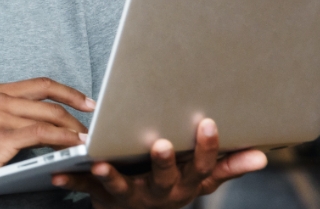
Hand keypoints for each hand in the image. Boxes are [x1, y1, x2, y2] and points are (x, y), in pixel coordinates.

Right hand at [0, 77, 94, 185]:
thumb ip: (11, 112)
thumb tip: (43, 119)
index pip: (41, 84)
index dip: (68, 92)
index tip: (87, 102)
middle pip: (49, 100)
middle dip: (77, 113)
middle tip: (93, 126)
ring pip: (49, 117)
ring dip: (73, 129)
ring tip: (87, 140)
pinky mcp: (1, 136)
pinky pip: (41, 134)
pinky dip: (62, 138)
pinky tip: (72, 145)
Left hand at [51, 118, 267, 207]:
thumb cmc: (171, 186)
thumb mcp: (200, 179)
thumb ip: (227, 167)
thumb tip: (264, 156)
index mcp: (185, 184)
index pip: (201, 165)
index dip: (206, 146)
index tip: (208, 122)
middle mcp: (160, 193)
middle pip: (165, 178)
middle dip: (164, 162)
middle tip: (162, 144)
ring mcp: (130, 196)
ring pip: (121, 187)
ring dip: (110, 176)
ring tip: (98, 163)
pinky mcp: (103, 197)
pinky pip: (84, 191)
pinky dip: (70, 183)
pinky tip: (56, 176)